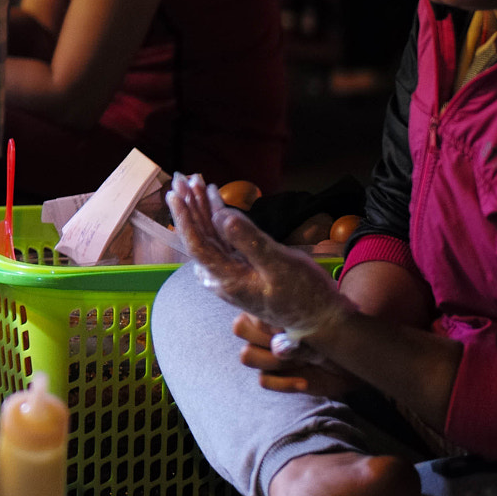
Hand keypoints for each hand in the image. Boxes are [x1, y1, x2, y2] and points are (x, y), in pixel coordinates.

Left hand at [168, 173, 351, 340]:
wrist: (321, 317)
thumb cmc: (304, 294)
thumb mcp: (279, 266)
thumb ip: (249, 241)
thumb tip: (221, 216)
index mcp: (228, 279)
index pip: (198, 245)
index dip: (185, 219)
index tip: (175, 194)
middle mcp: (224, 277)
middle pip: (201, 237)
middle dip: (190, 207)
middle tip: (181, 178)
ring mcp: (233, 271)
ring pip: (212, 236)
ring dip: (203, 209)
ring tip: (195, 182)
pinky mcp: (243, 267)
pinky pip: (225, 239)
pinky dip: (220, 218)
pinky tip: (214, 199)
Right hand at [233, 313, 356, 398]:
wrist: (353, 362)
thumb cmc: (336, 334)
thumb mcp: (319, 324)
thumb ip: (295, 323)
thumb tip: (279, 335)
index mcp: (269, 310)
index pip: (249, 306)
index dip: (265, 319)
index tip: (287, 326)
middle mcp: (263, 331)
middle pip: (240, 329)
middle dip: (264, 336)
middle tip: (291, 342)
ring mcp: (266, 355)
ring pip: (248, 355)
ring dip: (274, 359)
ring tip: (301, 360)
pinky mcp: (275, 378)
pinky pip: (264, 380)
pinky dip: (284, 383)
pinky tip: (304, 381)